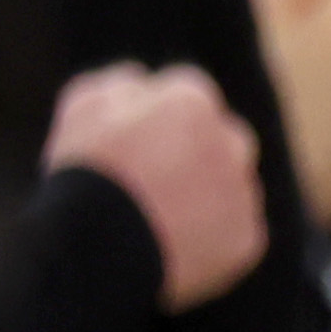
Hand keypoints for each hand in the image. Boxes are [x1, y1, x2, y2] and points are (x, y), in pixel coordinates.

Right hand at [41, 63, 266, 312]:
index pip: (186, 99)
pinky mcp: (246, 238)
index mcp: (194, 100)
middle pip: (219, 140)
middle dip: (193, 157)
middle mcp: (232, 139)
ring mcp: (243, 190)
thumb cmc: (85, 174)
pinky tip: (171, 250)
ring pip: (229, 187)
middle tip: (151, 188)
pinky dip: (209, 241)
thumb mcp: (84, 108)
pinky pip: (232, 234)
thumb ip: (119, 84)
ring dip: (204, 198)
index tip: (136, 150)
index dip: (158, 125)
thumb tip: (141, 80)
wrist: (97, 250)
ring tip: (156, 224)